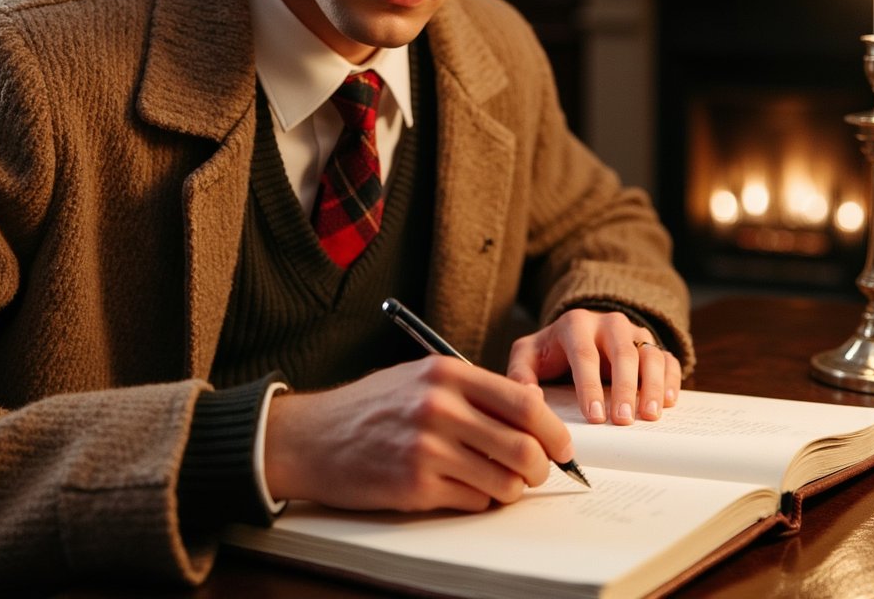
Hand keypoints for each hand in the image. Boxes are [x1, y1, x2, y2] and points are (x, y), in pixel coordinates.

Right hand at [263, 357, 573, 511]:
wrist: (312, 436)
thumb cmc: (369, 406)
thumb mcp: (419, 377)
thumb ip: (472, 389)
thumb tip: (530, 410)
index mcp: (445, 373)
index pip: (524, 402)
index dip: (552, 429)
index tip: (561, 445)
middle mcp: (440, 407)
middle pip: (524, 447)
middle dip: (541, 467)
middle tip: (536, 471)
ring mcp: (428, 448)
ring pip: (505, 481)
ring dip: (511, 488)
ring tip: (496, 481)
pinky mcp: (416, 485)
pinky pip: (475, 502)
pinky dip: (479, 500)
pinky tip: (460, 488)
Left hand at [507, 309, 680, 425]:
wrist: (575, 333)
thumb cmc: (551, 351)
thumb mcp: (528, 356)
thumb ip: (520, 374)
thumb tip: (530, 396)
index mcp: (576, 324)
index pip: (584, 354)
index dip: (590, 386)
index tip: (594, 416)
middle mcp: (608, 324)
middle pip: (622, 352)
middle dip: (624, 388)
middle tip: (623, 420)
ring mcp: (633, 333)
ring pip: (650, 354)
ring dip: (653, 385)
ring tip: (650, 415)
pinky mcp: (650, 345)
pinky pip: (667, 359)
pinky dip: (671, 380)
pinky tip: (668, 402)